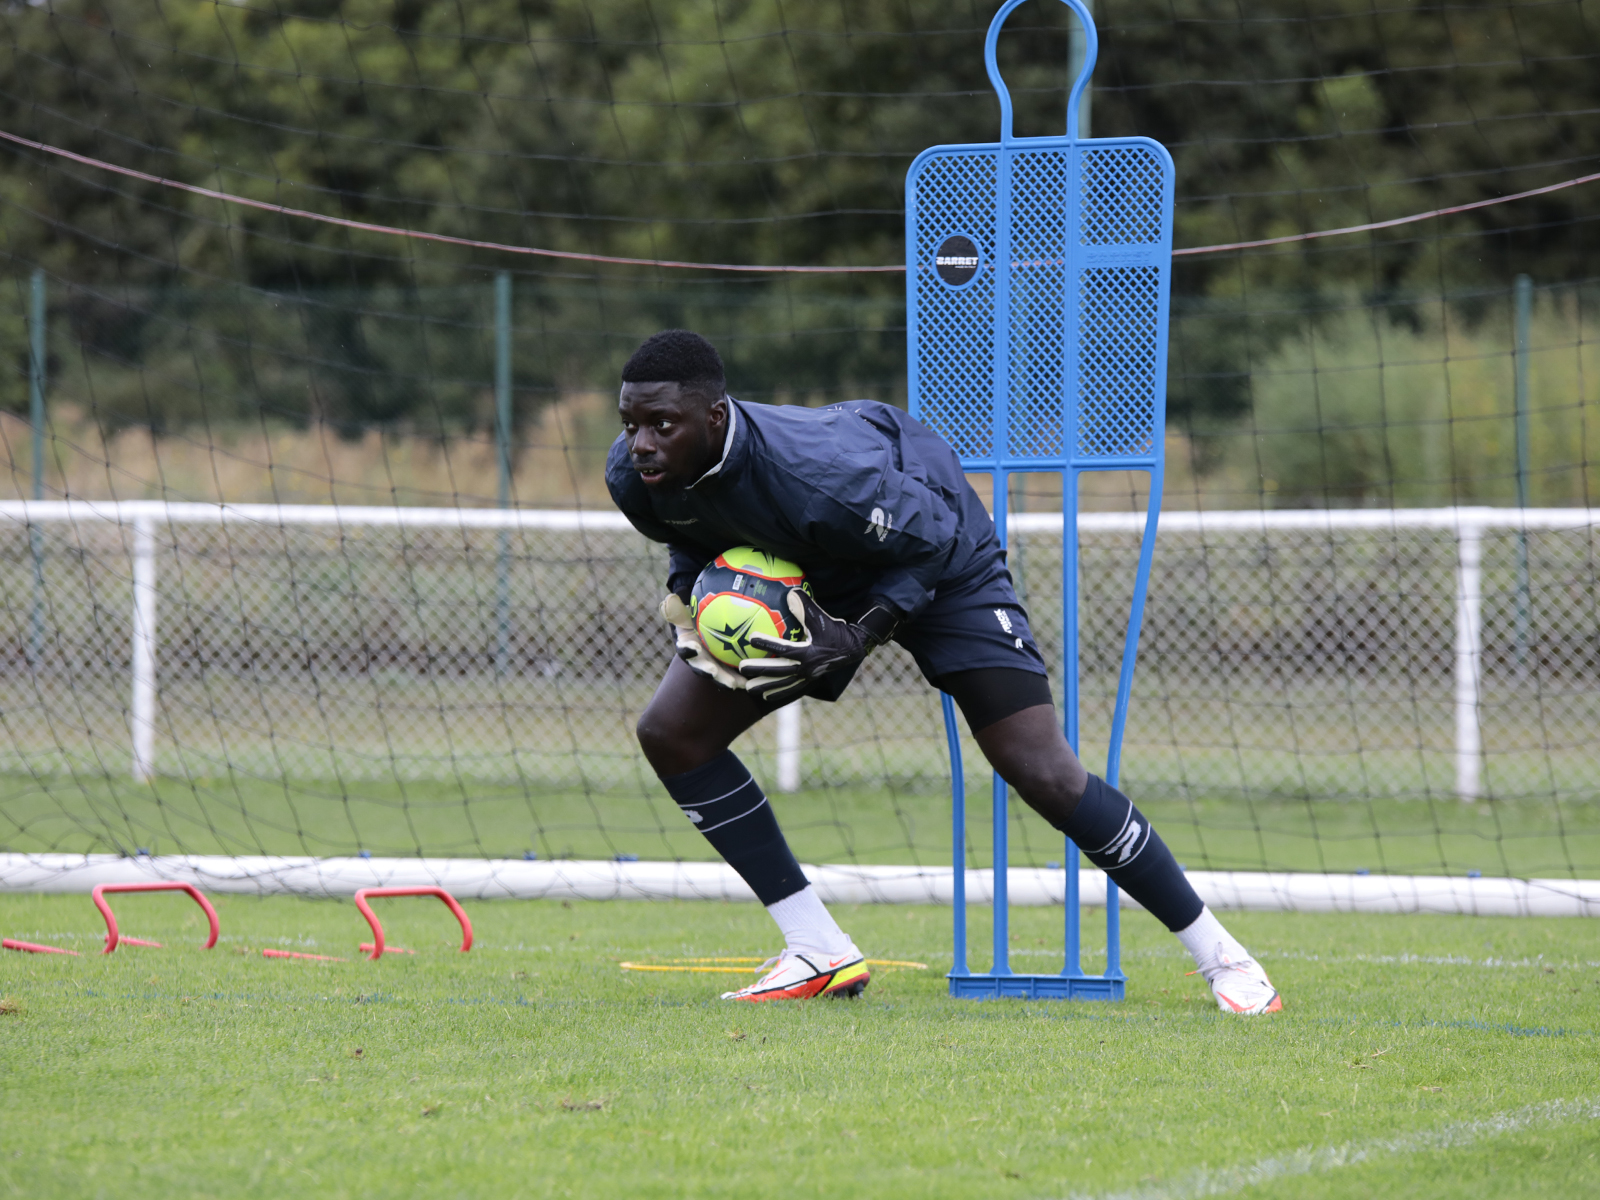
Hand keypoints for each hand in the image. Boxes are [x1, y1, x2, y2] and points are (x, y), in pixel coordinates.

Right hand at [659, 594, 746, 690]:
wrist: (710, 624)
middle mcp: (699, 659)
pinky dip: (741, 678)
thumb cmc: (698, 617)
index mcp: (688, 646)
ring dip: (726, 680)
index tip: (694, 647)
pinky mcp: (726, 669)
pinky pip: (734, 674)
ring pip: (719, 675)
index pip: (685, 649)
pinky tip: (752, 680)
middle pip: (702, 667)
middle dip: (707, 671)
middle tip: (713, 672)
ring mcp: (712, 666)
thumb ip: (680, 608)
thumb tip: (670, 599)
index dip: (688, 650)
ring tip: (736, 684)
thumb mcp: (690, 611)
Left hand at [738, 590, 894, 698]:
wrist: (853, 649)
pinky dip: (778, 693)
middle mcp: (807, 668)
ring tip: (748, 688)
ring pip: (782, 684)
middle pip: (779, 671)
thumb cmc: (836, 631)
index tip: (751, 638)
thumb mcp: (822, 618)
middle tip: (742, 668)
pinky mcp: (809, 682)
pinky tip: (766, 696)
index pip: (784, 649)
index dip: (767, 644)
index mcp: (809, 653)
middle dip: (759, 670)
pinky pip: (791, 690)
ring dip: (765, 686)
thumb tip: (790, 592)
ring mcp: (807, 677)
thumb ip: (806, 607)